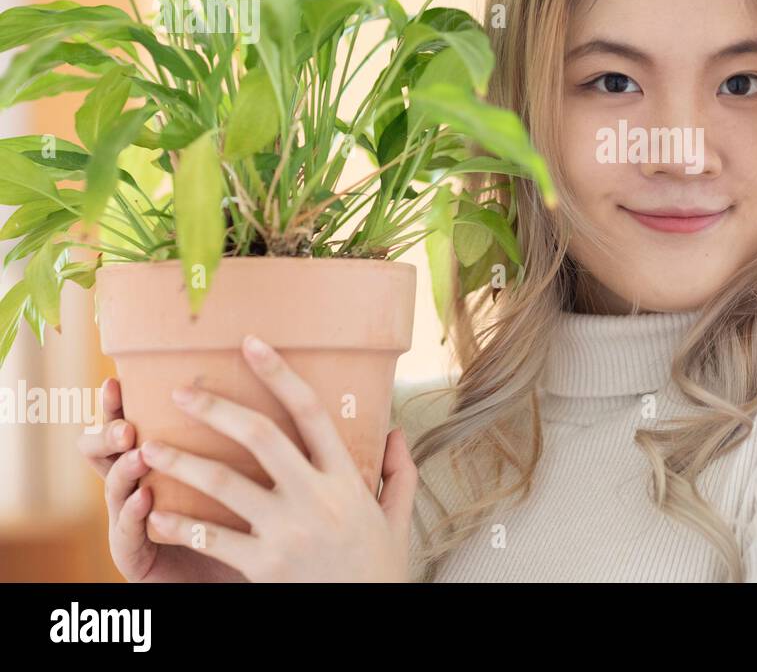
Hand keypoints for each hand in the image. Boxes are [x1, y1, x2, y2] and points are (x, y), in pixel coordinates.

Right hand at [78, 376, 245, 581]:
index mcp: (159, 459)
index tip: (117, 380)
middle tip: (127, 427)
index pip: (127, 425)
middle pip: (103, 453)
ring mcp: (130, 521)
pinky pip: (127, 535)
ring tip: (138, 454)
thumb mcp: (246, 466)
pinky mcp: (135, 557)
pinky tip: (144, 500)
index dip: (115, 405)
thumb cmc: (249, 512)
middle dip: (107, 435)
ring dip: (122, 470)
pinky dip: (133, 515)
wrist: (250, 568)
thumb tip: (263, 369)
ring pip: (113, 489)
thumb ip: (244, 429)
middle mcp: (137, 485)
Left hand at [136, 334, 416, 581]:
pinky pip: (211, 538)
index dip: (279, 373)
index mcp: (346, 479)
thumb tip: (396, 431)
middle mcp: (315, 497)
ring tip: (147, 447)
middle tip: (182, 391)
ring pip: (224, 483)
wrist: (367, 622)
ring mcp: (287, 531)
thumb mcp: (398, 520)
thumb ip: (399, 473)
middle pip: (261, 436)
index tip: (251, 344)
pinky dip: (178, 524)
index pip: (312, 412)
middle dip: (216, 408)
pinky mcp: (263, 566)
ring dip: (180, 460)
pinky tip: (154, 515)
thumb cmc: (378, 572)